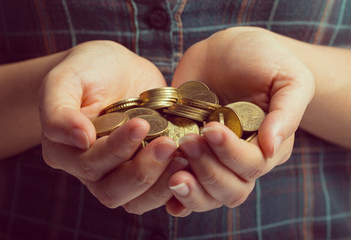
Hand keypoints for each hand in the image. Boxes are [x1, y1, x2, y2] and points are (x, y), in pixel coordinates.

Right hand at [39, 40, 177, 208]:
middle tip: (168, 144)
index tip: (141, 124)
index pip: (90, 163)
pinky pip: (157, 192)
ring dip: (161, 183)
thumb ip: (59, 111)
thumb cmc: (88, 69)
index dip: (116, 149)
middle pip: (113, 190)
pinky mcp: (144, 168)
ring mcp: (119, 172)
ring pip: (136, 199)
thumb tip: (80, 139)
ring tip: (183, 156)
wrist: (116, 69)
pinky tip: (189, 167)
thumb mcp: (65, 79)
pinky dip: (174, 185)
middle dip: (143, 171)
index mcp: (66, 152)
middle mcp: (91, 169)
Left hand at [167, 27, 314, 215]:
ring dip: (189, 188)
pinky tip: (165, 188)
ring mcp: (212, 158)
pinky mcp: (188, 152)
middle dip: (207, 170)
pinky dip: (175, 195)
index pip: (252, 166)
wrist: (225, 50)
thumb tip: (271, 147)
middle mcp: (239, 158)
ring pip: (207, 195)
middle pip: (229, 190)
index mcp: (266, 146)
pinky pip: (183, 186)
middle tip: (188, 142)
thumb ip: (287, 112)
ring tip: (171, 167)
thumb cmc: (263, 59)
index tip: (211, 128)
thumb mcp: (289, 78)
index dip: (231, 154)